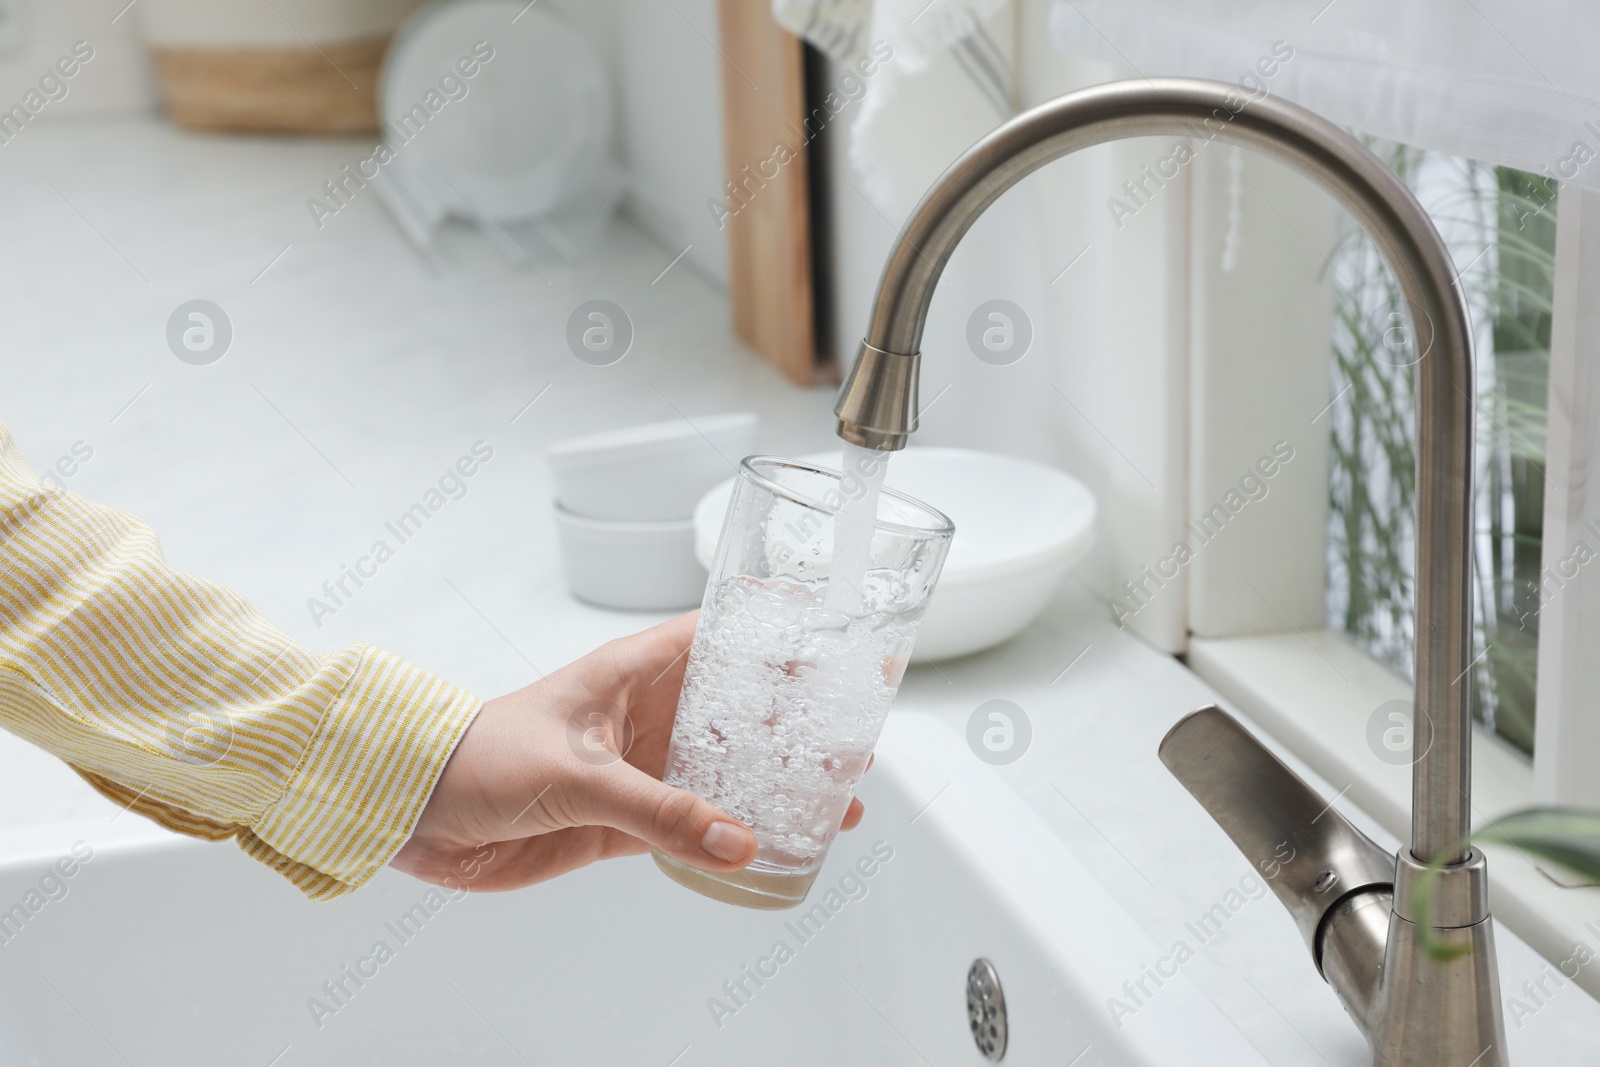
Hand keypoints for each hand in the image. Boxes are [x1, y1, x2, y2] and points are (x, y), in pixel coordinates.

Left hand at [392, 612, 865, 891]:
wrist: (419, 812)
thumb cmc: (479, 755)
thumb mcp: (576, 774)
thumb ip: (659, 810)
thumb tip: (736, 839)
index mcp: (634, 671)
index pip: (720, 636)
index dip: (777, 630)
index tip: (836, 631)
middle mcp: (647, 715)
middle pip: (740, 708)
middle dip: (798, 720)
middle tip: (856, 736)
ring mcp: (640, 769)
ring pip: (727, 771)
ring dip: (776, 784)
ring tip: (837, 800)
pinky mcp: (626, 821)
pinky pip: (696, 827)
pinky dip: (733, 837)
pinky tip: (772, 846)